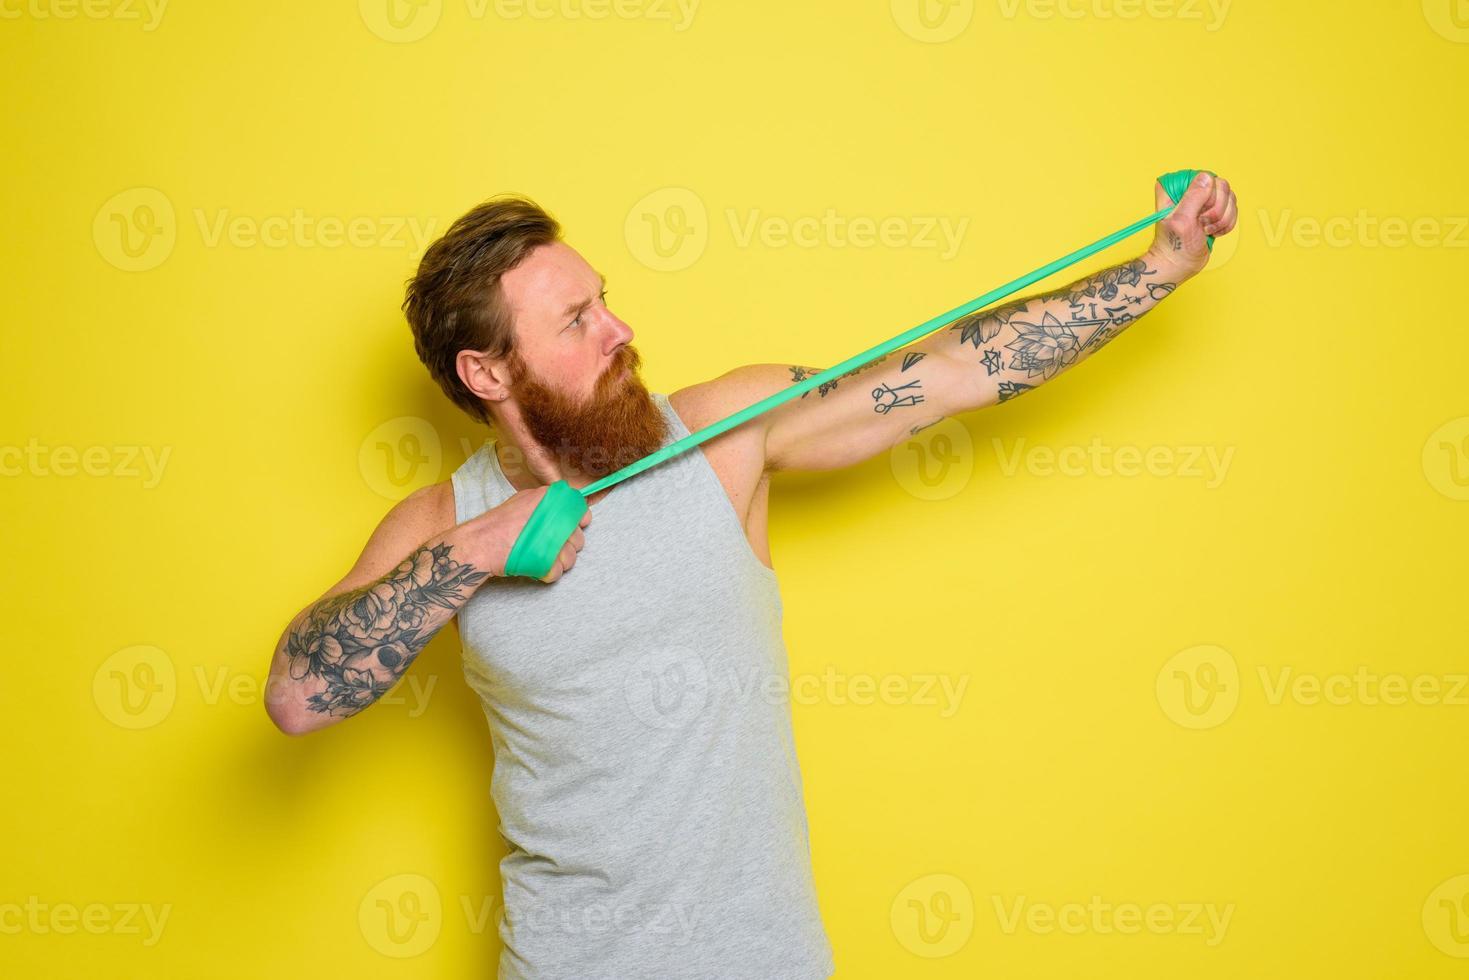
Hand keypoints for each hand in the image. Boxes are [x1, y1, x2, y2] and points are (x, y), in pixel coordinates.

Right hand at [454, 485, 591, 582]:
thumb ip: (545, 505)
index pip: (580, 510)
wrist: (478, 543)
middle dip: (567, 547)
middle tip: (549, 548)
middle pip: (578, 538)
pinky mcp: (545, 560)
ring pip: (571, 557)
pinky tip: (536, 568)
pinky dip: (548, 574)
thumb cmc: (497, 524)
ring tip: (541, 560)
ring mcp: (551, 538)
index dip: (576, 523)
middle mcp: (555, 515)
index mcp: (550, 498)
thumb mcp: (523, 502)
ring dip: (559, 563)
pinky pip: (557, 572)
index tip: (567, 530)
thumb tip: (564, 513)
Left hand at [1145, 171, 1236, 281]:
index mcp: (1175, 188)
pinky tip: (1213, 232)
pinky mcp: (1215, 210)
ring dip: (1221, 218)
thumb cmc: (1174, 246)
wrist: (1180, 264)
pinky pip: (1233, 208)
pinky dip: (1226, 223)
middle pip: (1220, 186)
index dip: (1206, 195)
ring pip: (1229, 197)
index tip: (1198, 212)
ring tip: (1206, 230)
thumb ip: (1193, 197)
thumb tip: (1207, 177)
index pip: (1203, 177)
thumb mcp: (1182, 220)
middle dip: (1216, 210)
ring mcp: (1204, 200)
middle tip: (1201, 223)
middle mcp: (1190, 190)